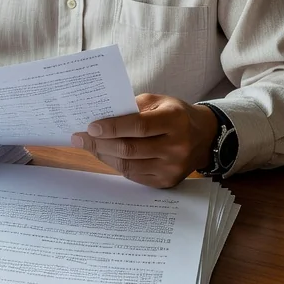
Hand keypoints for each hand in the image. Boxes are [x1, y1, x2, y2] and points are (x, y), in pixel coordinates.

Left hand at [70, 93, 218, 187]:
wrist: (204, 137)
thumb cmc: (175, 114)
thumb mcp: (158, 101)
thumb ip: (132, 107)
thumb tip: (101, 116)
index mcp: (174, 121)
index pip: (139, 126)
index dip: (112, 127)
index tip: (90, 127)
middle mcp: (176, 147)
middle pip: (130, 149)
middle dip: (99, 143)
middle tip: (79, 138)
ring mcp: (172, 168)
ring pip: (128, 165)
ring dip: (103, 155)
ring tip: (88, 146)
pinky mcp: (167, 182)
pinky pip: (134, 176)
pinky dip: (116, 165)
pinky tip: (105, 155)